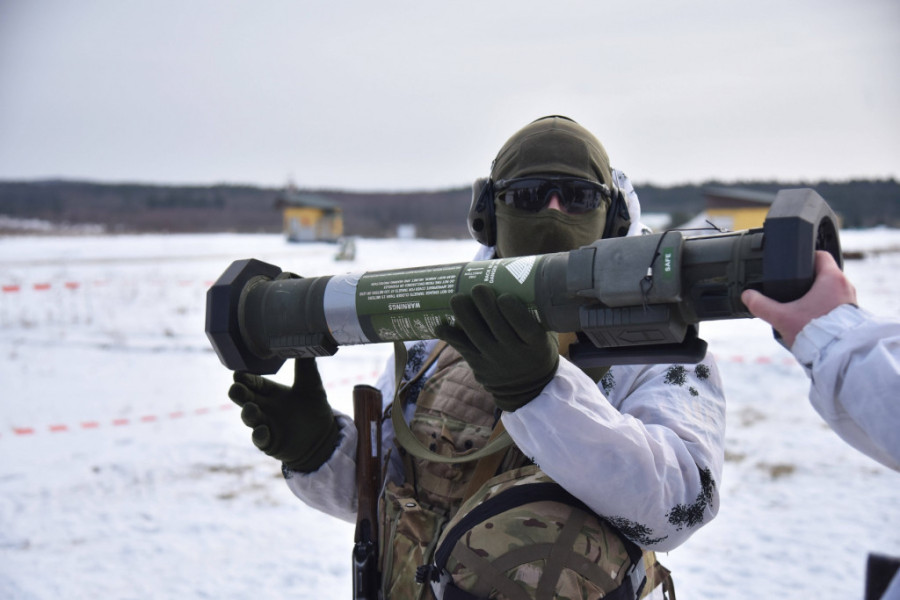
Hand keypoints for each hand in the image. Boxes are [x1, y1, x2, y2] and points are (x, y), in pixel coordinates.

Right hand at [228, 358, 339, 471]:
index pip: (253, 382)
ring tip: (251, 408)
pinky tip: (262, 430)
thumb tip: (305, 338)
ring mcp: (264, 425)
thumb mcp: (311, 384)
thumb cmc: (314, 408)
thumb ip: (306, 364)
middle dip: (238, 393)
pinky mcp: (269, 443)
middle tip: (236, 387)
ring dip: (248, 413)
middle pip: (245, 398)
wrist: (323, 437)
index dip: (246, 378)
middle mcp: (263, 407)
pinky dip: (259, 435)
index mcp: (270, 391)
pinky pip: (260, 439)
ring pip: (249, 418)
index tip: (239, 373)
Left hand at [435, 284, 558, 411]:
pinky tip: (440, 324)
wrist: (526, 386)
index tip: (504, 296)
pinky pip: (461, 348)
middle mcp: (515, 354)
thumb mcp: (545, 334)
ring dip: (464, 315)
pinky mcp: (478, 365)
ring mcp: (494, 361)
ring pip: (476, 336)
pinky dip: (449, 335)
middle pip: (497, 328)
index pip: (524, 327)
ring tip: (456, 298)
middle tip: (478, 287)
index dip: (513, 312)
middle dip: (485, 305)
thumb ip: (534, 312)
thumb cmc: (534, 348)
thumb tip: (520, 271)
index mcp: (536, 344)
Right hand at [741, 251, 856, 347]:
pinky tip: (811, 317)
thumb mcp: (781, 318)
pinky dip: (824, 307)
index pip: (820, 256)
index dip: (805, 257)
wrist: (839, 357)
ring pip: (831, 289)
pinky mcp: (852, 315)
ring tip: (801, 305)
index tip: (794, 264)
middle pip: (824, 273)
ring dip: (817, 295)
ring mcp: (851, 300)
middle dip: (809, 279)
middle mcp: (845, 286)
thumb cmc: (816, 334)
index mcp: (832, 278)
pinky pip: (837, 304)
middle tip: (793, 286)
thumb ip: (761, 305)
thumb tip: (747, 296)